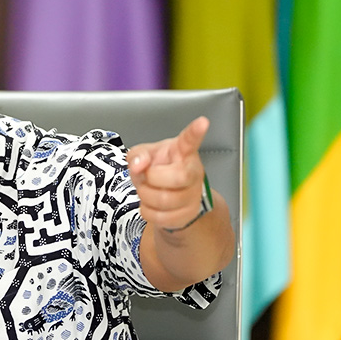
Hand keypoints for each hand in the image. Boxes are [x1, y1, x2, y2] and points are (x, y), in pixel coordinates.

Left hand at [127, 116, 208, 230]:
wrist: (166, 193)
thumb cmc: (158, 168)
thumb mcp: (144, 155)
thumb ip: (138, 155)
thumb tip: (138, 165)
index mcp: (183, 152)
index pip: (190, 140)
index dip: (196, 132)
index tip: (202, 122)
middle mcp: (193, 171)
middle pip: (179, 176)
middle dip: (153, 178)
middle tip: (147, 175)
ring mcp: (193, 195)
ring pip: (166, 200)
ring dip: (146, 195)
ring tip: (147, 189)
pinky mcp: (188, 214)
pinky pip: (161, 217)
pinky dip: (148, 211)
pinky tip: (151, 204)